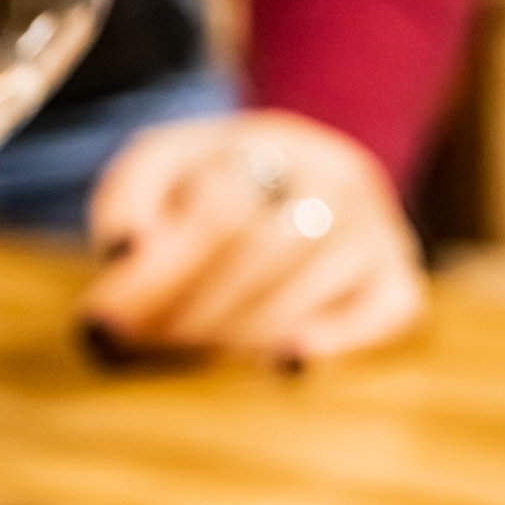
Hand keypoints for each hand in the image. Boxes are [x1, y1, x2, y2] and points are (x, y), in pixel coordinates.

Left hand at [81, 110, 426, 364]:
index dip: (159, 275)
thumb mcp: (162, 164)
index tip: (104, 317)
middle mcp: (340, 179)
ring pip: (314, 288)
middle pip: (268, 252)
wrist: (304, 171)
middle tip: (140, 343)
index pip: (223, 211)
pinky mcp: (400, 276)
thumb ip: (129, 196)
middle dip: (191, 310)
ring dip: (239, 334)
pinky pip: (389, 309)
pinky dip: (343, 338)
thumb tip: (127, 251)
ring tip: (190, 348)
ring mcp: (380, 229)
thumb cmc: (218, 179)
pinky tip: (286, 361)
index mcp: (275, 143)